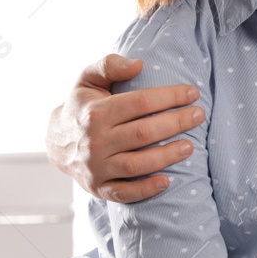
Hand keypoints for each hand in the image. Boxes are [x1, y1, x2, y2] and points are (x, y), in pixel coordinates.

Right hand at [46, 54, 203, 202]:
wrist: (57, 142)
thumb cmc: (84, 106)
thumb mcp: (88, 80)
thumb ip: (109, 66)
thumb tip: (138, 64)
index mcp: (95, 113)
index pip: (139, 103)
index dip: (169, 97)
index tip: (193, 93)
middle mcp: (95, 141)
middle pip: (143, 133)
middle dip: (176, 124)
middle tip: (199, 116)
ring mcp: (96, 167)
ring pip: (136, 165)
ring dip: (166, 157)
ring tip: (191, 147)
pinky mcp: (99, 187)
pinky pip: (124, 193)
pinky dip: (145, 190)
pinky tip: (168, 181)